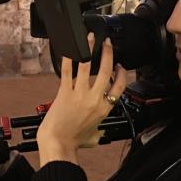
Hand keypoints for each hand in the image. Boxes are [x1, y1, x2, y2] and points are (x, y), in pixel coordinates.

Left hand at [37, 33, 126, 165]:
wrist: (58, 142)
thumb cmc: (74, 141)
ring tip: (90, 38)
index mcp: (105, 108)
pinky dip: (68, 58)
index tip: (120, 66)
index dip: (122, 74)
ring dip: (90, 49)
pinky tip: (70, 49)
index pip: (119, 86)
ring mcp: (79, 94)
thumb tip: (99, 128)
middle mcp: (94, 99)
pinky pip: (67, 71)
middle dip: (108, 54)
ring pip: (87, 66)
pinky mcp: (64, 92)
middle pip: (106, 71)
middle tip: (107, 43)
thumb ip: (100, 127)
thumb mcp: (95, 134)